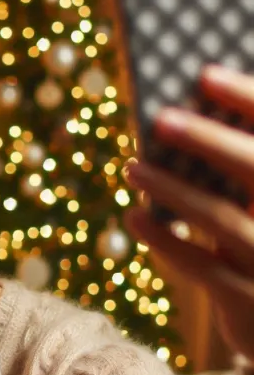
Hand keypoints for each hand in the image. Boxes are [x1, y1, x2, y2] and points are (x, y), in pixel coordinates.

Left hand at [124, 65, 253, 362]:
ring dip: (172, 190)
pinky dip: (165, 241)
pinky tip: (134, 218)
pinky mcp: (247, 299)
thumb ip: (235, 164)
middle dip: (208, 141)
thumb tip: (185, 109)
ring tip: (133, 168)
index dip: (247, 97)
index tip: (204, 75)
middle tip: (159, 119)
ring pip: (221, 218)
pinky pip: (200, 266)